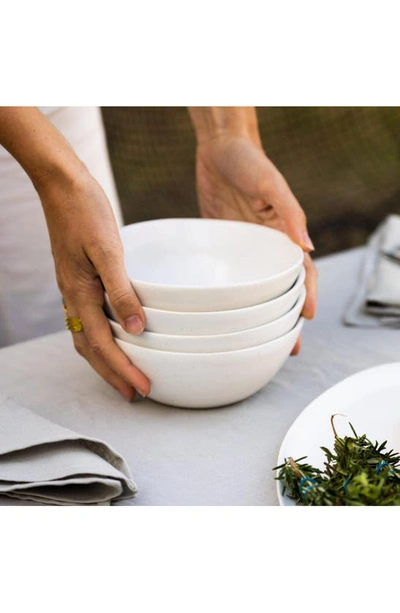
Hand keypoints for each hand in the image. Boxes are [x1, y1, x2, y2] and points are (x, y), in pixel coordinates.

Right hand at [37, 167, 150, 400]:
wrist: (61, 185)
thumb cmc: (85, 211)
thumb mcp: (107, 249)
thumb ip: (121, 290)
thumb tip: (136, 328)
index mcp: (80, 292)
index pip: (102, 344)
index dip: (122, 369)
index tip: (142, 388)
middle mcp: (73, 296)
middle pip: (90, 349)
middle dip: (112, 375)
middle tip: (134, 395)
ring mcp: (72, 289)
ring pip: (85, 337)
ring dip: (105, 360)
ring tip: (125, 375)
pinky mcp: (76, 279)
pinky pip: (86, 320)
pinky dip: (100, 338)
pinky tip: (115, 336)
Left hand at [193, 131, 316, 354]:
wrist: (219, 145)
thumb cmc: (248, 159)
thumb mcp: (270, 183)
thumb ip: (289, 213)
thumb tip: (309, 248)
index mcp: (284, 231)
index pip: (301, 270)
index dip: (307, 296)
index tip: (306, 320)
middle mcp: (266, 242)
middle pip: (281, 285)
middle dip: (287, 314)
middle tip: (287, 345)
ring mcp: (244, 245)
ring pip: (256, 285)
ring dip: (261, 311)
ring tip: (260, 338)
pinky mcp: (223, 242)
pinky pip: (230, 273)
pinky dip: (234, 294)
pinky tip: (228, 311)